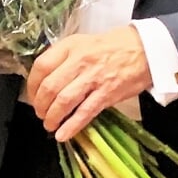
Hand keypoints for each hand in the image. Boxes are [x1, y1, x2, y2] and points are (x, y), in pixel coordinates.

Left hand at [27, 27, 155, 143]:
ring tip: (49, 125)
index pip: (41, 66)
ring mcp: (93, 78)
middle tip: (40, 113)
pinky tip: (63, 135)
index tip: (32, 95)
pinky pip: (84, 113)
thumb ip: (64, 57)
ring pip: (64, 101)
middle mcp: (80, 61)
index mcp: (71, 46)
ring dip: (52, 117)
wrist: (145, 49)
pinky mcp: (107, 94)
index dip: (32, 85)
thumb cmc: (112, 46)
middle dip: (40, 105)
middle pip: (50, 87)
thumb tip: (45, 79)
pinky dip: (71, 126)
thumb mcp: (84, 42)